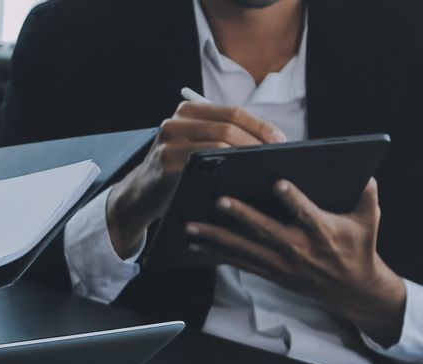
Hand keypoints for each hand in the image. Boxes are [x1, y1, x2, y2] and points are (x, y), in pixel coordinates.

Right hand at [106, 101, 287, 257]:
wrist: (141, 194)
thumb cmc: (179, 169)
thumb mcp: (194, 143)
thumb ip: (221, 134)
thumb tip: (270, 139)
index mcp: (188, 110)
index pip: (233, 112)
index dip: (260, 125)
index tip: (281, 140)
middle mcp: (175, 121)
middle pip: (227, 127)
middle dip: (256, 142)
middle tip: (275, 157)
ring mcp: (168, 142)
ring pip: (218, 144)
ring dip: (244, 156)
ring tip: (261, 168)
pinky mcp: (165, 164)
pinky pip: (203, 164)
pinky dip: (225, 171)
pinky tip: (239, 180)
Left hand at [186, 178, 407, 345]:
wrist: (353, 288)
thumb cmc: (359, 247)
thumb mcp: (369, 220)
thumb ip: (366, 194)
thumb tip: (365, 172)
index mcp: (322, 231)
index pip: (306, 212)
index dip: (293, 198)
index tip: (278, 182)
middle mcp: (298, 248)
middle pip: (265, 230)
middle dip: (241, 215)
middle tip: (219, 200)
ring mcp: (281, 263)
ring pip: (244, 249)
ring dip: (216, 238)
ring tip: (190, 226)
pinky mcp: (271, 272)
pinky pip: (239, 263)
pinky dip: (216, 254)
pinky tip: (195, 245)